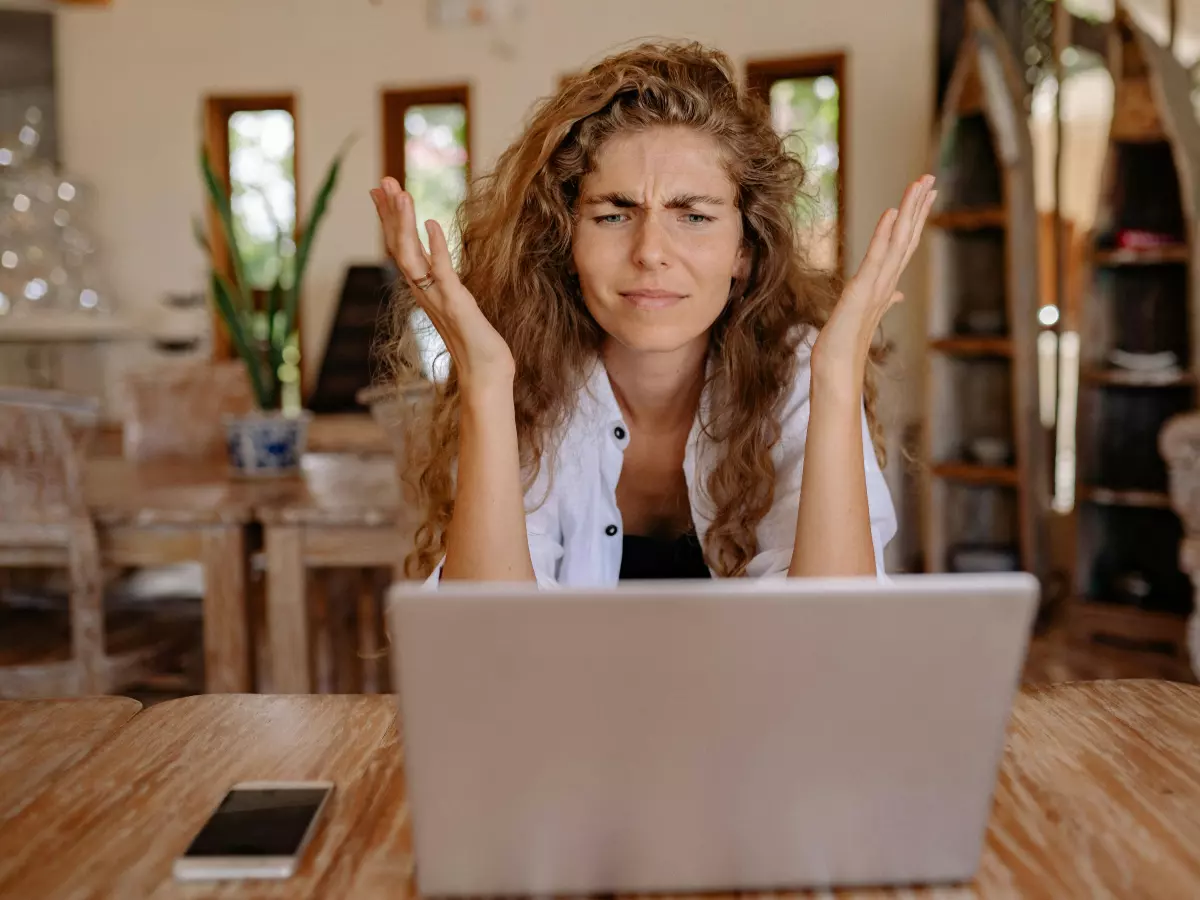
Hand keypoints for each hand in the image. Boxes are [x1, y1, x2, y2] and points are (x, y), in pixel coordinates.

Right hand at [370, 177, 514, 389]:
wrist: (485, 373)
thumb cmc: (475, 342)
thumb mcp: (455, 303)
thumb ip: (444, 281)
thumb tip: (436, 258)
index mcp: (424, 289)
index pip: (400, 247)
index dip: (390, 218)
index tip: (380, 191)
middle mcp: (424, 291)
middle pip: (398, 246)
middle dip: (390, 212)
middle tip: (382, 181)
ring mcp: (437, 298)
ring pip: (411, 256)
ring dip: (403, 224)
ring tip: (399, 193)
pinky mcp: (456, 304)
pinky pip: (441, 271)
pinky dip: (436, 246)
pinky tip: (432, 223)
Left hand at [812, 175, 935, 379]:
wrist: (837, 368)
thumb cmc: (846, 344)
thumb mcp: (864, 314)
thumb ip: (884, 300)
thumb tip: (898, 295)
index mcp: (886, 284)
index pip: (904, 245)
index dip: (915, 219)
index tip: (925, 195)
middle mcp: (887, 282)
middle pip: (907, 237)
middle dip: (918, 207)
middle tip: (930, 178)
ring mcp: (878, 286)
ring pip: (899, 241)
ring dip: (909, 211)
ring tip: (919, 184)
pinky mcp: (863, 290)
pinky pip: (876, 257)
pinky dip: (884, 234)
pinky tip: (892, 213)